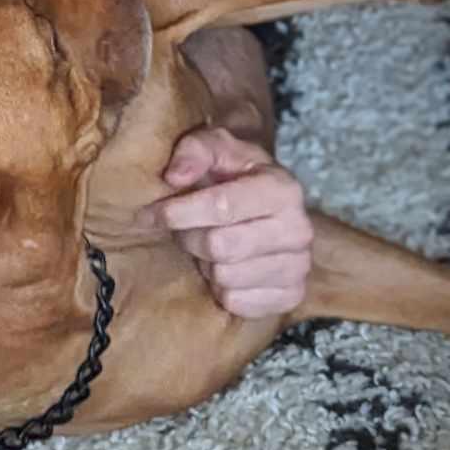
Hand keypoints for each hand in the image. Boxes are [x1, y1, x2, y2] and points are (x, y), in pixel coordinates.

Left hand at [141, 126, 313, 319]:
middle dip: (189, 237)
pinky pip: (236, 302)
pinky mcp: (291, 296)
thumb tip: (174, 176)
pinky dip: (221, 288)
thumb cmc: (236, 173)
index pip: (221, 207)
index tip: (152, 213)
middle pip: (219, 247)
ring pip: (225, 277)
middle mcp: (298, 230)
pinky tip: (227, 265)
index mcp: (282, 189)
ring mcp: (298, 266)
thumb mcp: (216, 146)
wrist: (269, 205)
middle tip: (183, 228)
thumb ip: (194, 150)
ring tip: (210, 244)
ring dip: (205, 263)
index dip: (178, 212)